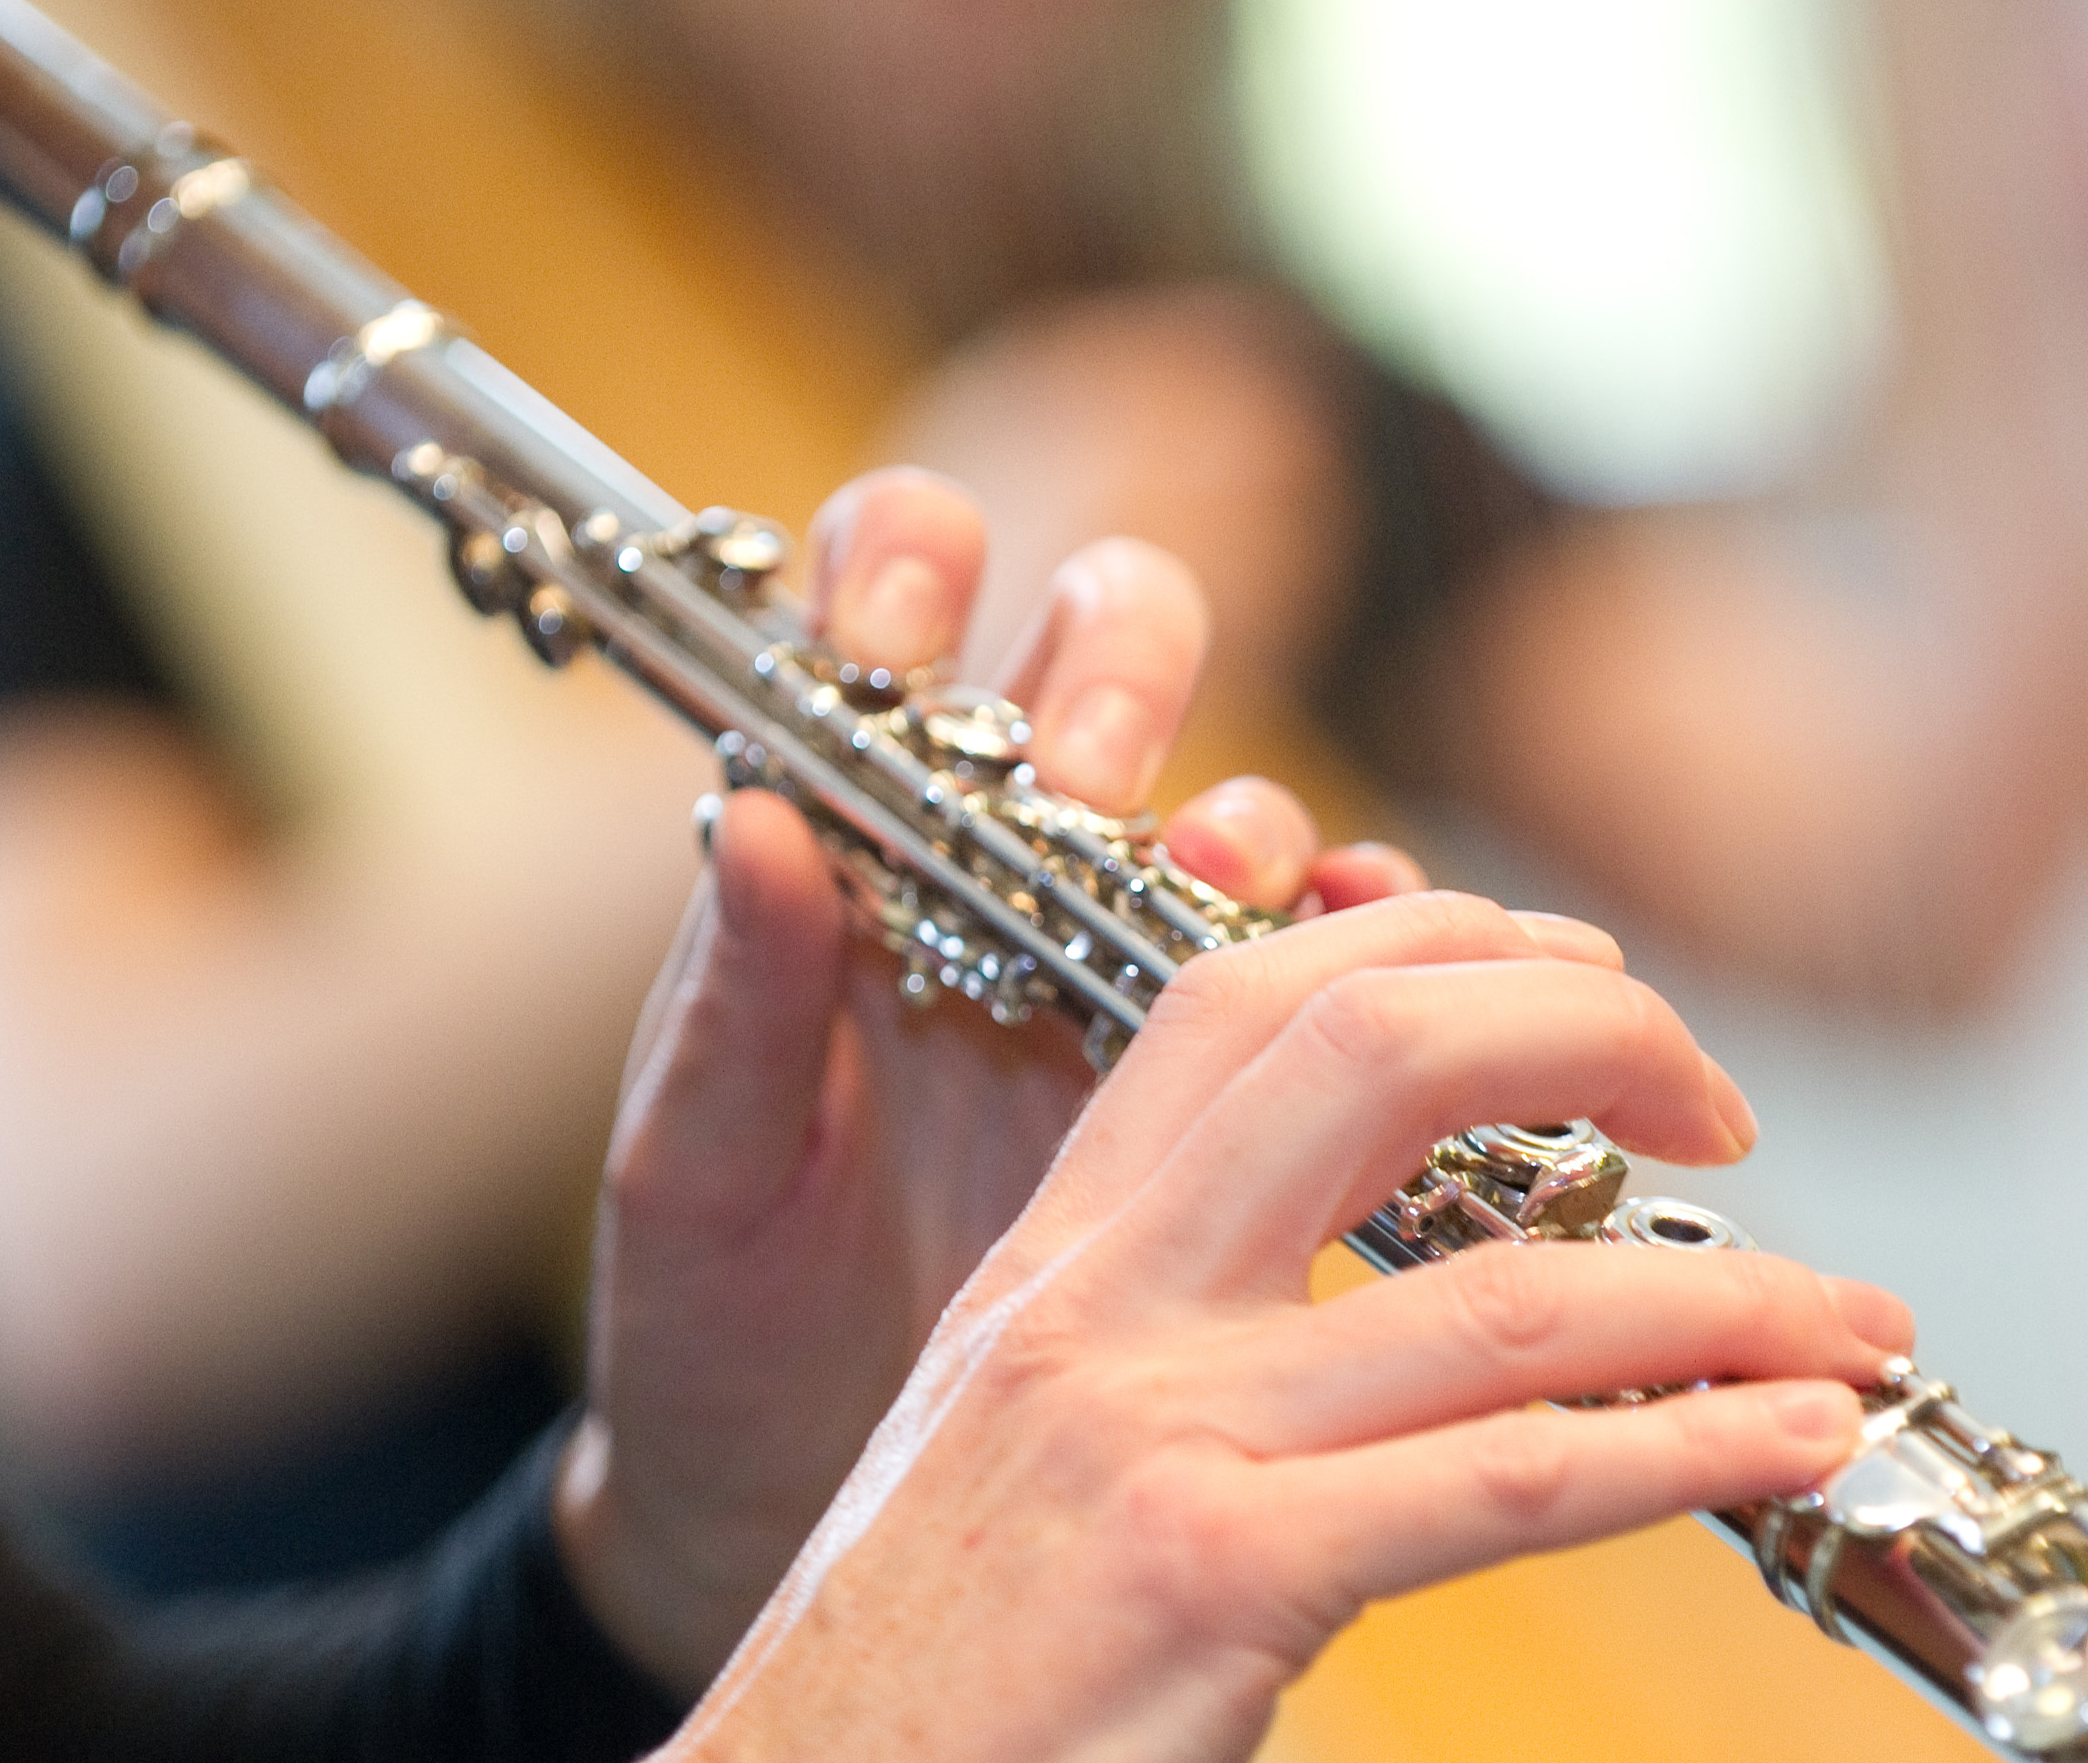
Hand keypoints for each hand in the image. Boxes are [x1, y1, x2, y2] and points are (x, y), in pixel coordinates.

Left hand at [553, 467, 1420, 1688]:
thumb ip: (728, 1005)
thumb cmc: (710, 1335)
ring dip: (1262, 822)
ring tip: (1253, 880)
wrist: (797, 1518)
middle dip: (1115, 668)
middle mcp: (1001, 881)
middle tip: (1096, 780)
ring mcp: (1126, 974)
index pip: (885, 619)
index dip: (912, 568)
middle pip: (1100, 656)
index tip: (910, 627)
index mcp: (849, 859)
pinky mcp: (1233, 1092)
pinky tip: (1396, 975)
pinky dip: (1381, 958)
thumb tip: (752, 814)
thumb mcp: (691, 1178)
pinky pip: (1339, 983)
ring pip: (1233, 809)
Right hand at [659, 892, 1914, 1762]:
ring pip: (1504, 1297)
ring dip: (1727, 1299)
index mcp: (1055, 1266)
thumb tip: (1367, 1326)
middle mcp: (1103, 1313)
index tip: (1588, 1003)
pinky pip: (1505, 1486)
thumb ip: (1168, 1359)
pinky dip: (1686, 1453)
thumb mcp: (1017, 1464)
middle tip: (1729, 1115)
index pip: (1250, 997)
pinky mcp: (1210, 1582)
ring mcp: (1157, 1438)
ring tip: (1858, 1329)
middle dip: (1598, 1039)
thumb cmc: (918, 1692)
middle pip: (1378, 1048)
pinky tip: (1794, 1446)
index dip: (1446, 950)